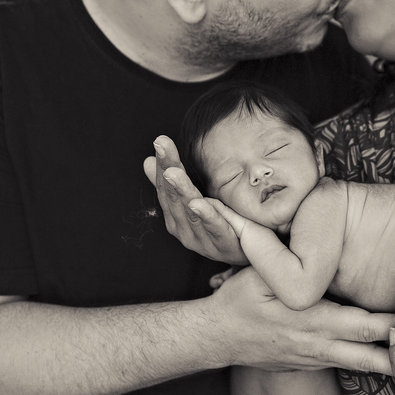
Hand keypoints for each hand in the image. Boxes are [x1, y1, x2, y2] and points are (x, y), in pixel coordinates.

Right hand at [143, 136, 246, 264]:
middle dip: (168, 170)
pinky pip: (215, 229)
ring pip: (190, 213)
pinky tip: (198, 203)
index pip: (166, 186)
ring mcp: (201, 240)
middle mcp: (183, 229)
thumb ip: (174, 184)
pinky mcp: (222, 247)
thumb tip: (147, 161)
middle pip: (174, 196)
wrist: (248, 254)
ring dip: (182, 191)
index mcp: (176, 216)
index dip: (163, 163)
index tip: (160, 141)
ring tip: (174, 172)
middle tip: (161, 146)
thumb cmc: (220, 226)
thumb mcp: (195, 201)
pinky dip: (207, 216)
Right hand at [209, 266, 394, 375]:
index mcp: (313, 320)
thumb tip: (297, 237)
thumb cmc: (238, 300)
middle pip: (373, 353)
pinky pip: (348, 368)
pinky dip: (373, 366)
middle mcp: (320, 345)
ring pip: (364, 367)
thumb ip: (281, 261)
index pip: (362, 326)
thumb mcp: (256, 275)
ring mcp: (316, 360)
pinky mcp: (312, 366)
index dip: (393, 326)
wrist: (215, 338)